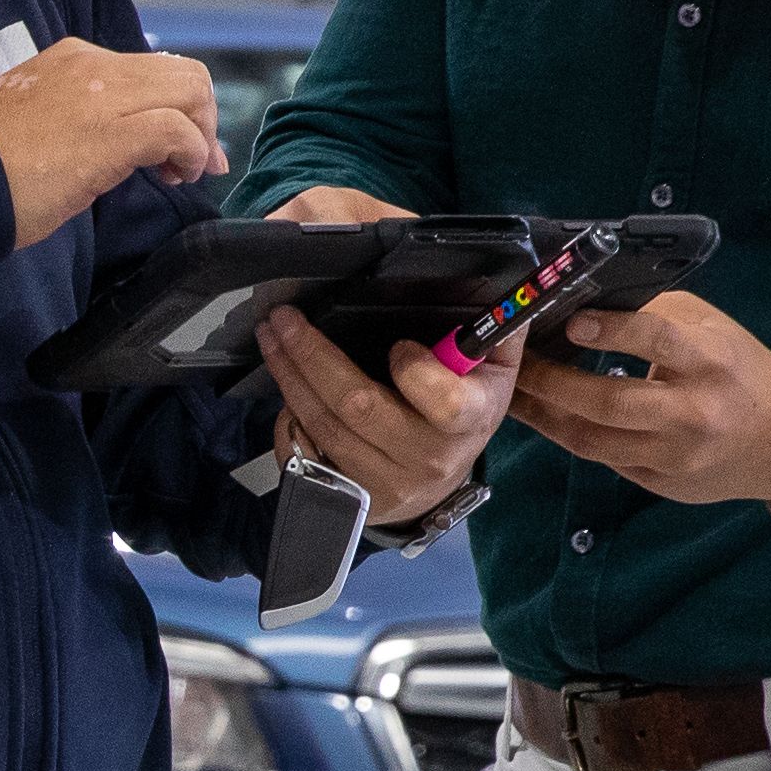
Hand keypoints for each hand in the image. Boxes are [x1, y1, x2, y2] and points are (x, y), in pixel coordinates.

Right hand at [0, 38, 224, 244]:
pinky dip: (190, 152)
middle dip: (203, 118)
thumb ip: (70, 115)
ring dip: (200, 135)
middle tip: (197, 163)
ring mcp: (103, 95)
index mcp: (72, 59)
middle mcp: (92, 65)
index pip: (148, 69)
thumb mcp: (30, 118)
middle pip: (183, 73)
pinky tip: (175, 176)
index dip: (177, 107)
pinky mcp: (111, 133)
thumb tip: (99, 141)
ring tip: (184, 172)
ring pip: (189, 90)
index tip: (179, 148)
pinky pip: (176, 129)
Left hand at [252, 187, 520, 520]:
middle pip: (357, 406)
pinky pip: (305, 456)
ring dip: (289, 378)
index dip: (415, 370)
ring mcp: (386, 482)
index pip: (444, 401)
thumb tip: (499, 273)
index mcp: (469, 419)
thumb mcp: (495, 366)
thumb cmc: (466, 407)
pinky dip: (288, 421)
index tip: (398, 344)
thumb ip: (497, 321)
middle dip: (311, 355)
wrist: (440, 480)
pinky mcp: (353, 497)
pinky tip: (285, 387)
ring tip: (271, 339)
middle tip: (282, 318)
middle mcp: (426, 457)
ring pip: (324, 427)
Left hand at [513, 288, 770, 507]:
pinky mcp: (665, 484)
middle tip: (517, 365)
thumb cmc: (740, 369)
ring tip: (517, 395)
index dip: (610, 330)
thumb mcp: (709, 327)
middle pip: (610, 403)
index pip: (656, 340)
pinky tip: (548, 419)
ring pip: (595, 441)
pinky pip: (606, 460)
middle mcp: (696, 413)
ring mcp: (678, 456)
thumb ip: (653, 313)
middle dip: (552, 383)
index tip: (570, 322)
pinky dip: (572, 437)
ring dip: (546, 417)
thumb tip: (586, 303)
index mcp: (713, 361)